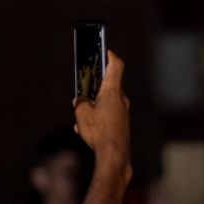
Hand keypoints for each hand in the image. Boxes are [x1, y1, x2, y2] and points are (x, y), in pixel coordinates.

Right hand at [73, 49, 130, 165]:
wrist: (114, 154)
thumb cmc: (99, 131)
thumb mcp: (81, 114)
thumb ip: (80, 103)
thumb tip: (80, 100)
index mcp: (112, 91)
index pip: (115, 66)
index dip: (110, 56)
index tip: (105, 50)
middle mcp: (121, 99)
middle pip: (108, 85)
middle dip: (94, 86)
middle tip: (82, 88)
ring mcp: (123, 111)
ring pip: (106, 102)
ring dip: (93, 105)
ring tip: (80, 116)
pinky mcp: (122, 123)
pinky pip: (107, 115)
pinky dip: (97, 117)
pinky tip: (85, 129)